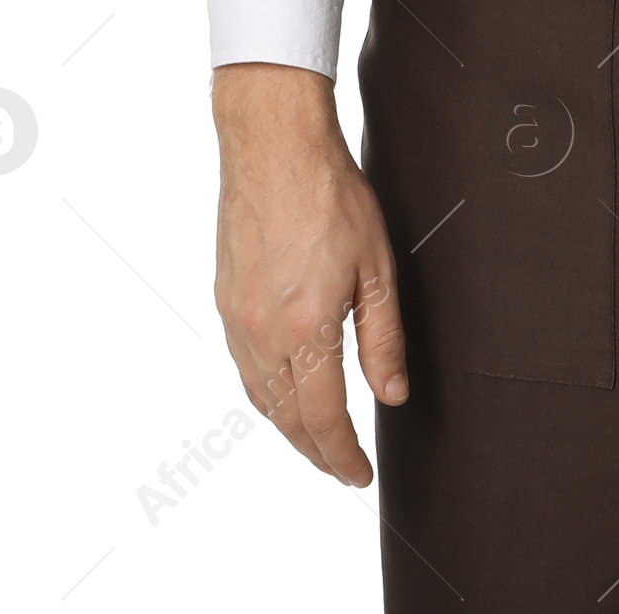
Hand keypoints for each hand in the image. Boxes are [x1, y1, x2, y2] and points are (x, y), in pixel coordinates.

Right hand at [212, 62, 407, 485]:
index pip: (324, 418)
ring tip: (318, 441)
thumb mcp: (377, 264)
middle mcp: (263, 333)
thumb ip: (383, 336)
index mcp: (306, 328)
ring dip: (289, 429)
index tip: (361, 474)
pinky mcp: (226, 300)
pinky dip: (267, 394)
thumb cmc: (331, 193)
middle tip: (342, 468)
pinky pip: (245, 368)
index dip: (344, 456)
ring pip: (261, 399)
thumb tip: (391, 394)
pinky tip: (285, 393)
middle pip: (287, 420)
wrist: (273, 144)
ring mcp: (238, 319)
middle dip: (317, 452)